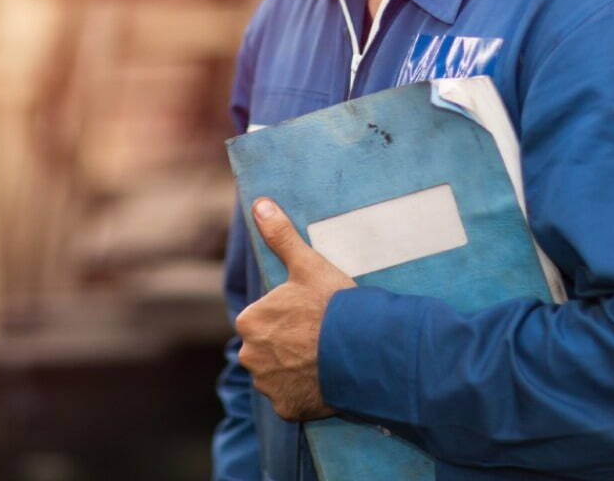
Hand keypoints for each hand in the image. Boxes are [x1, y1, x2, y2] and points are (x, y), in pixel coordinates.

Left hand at [236, 198, 355, 420]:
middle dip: (286, 342)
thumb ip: (280, 235)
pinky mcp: (288, 409)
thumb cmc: (333, 304)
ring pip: (277, 373)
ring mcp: (269, 386)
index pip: (262, 316)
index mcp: (250, 320)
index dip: (286, 313)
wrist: (363, 350)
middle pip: (266, 346)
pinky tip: (324, 377)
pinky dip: (304, 391)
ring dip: (294, 367)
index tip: (309, 312)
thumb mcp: (307, 264)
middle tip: (318, 333)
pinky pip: (292, 398)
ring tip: (323, 355)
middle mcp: (250, 356)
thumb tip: (259, 203)